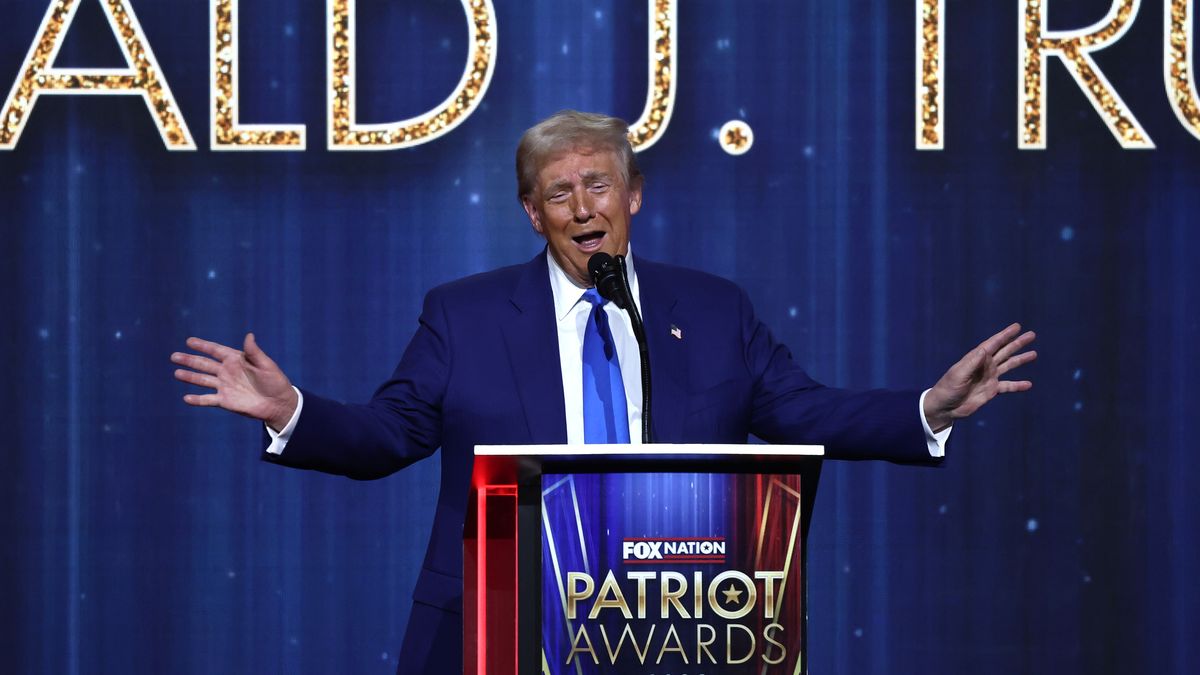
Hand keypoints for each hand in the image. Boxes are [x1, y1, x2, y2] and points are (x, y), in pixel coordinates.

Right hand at [171, 333, 298, 431]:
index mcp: (236, 360)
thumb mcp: (266, 365)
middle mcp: (227, 371)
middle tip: (174, 356)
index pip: (216, 350)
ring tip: (177, 373)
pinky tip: (186, 398)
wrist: (278, 404)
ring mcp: (224, 386)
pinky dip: (197, 399)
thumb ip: (254, 352)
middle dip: (189, 360)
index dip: (203, 345)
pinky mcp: (225, 401)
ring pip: (202, 380)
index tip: (189, 341)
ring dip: (190, 377)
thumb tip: (249, 335)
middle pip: (204, 364)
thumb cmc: (275, 381)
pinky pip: (208, 399)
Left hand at [923, 323, 1036, 431]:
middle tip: (1032, 335)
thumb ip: (972, 363)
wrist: (946, 407)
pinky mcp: (991, 390)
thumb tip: (984, 350)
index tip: (1017, 327)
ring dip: (1021, 360)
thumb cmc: (948, 388)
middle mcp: (985, 365)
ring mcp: (989, 377)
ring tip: (1034, 354)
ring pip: (1009, 365)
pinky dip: (1018, 385)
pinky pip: (1008, 386)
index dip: (1005, 335)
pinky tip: (1028, 384)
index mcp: (977, 358)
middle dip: (1017, 343)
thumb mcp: (958, 374)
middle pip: (1005, 351)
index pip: (993, 344)